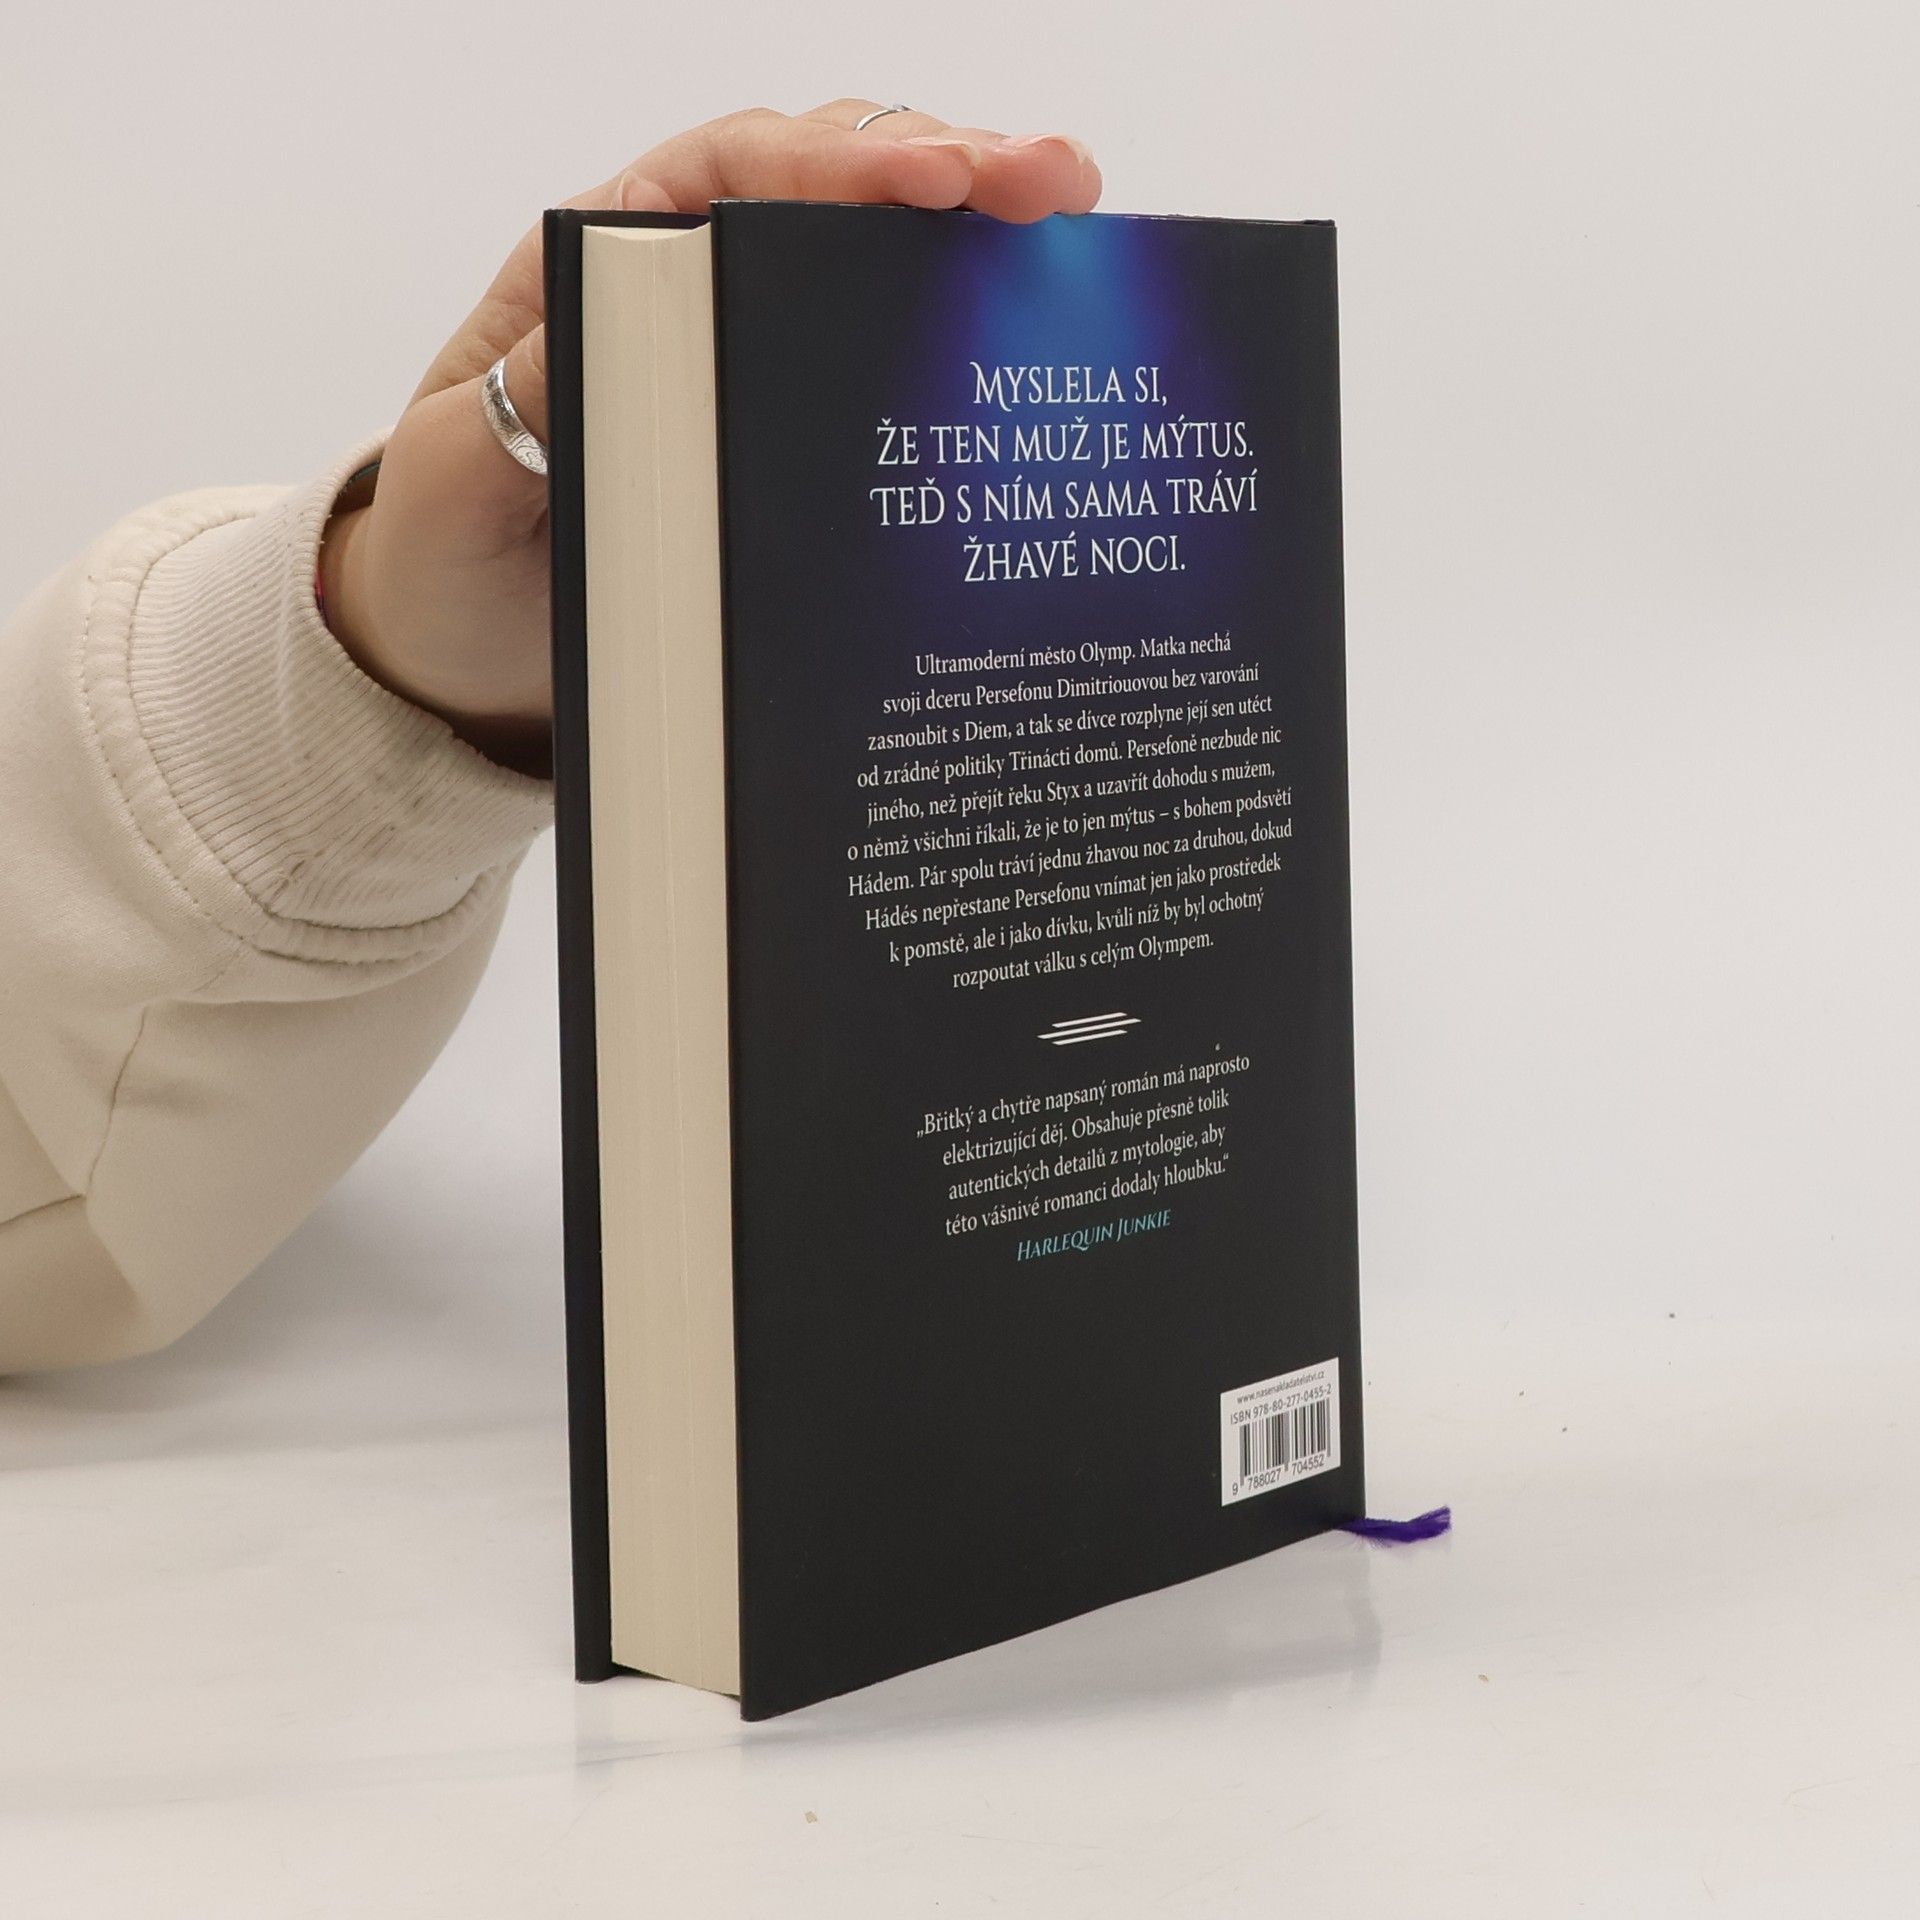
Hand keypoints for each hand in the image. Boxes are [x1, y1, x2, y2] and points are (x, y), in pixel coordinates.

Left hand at [318, 103, 1102, 774]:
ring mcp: (743, 361)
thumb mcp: (458, 480)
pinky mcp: (779, 439)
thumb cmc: (445, 554)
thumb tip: (615, 339)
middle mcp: (687, 290)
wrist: (455, 656)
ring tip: (1078, 234)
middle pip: (831, 192)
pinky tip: (1033, 345)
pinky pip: (877, 372)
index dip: (845, 162)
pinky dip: (957, 344)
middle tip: (1059, 182)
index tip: (939, 180)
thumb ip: (525, 411)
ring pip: (872, 266)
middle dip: (952, 166)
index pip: (739, 173)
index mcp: (602, 264)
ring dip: (976, 242)